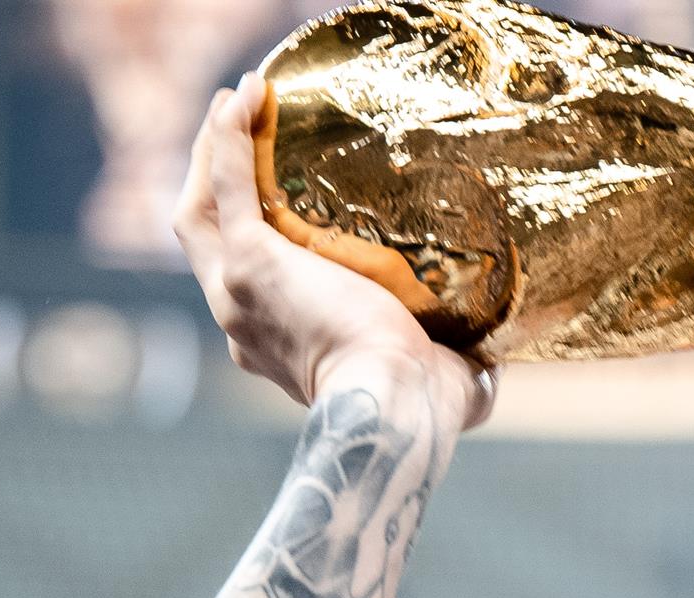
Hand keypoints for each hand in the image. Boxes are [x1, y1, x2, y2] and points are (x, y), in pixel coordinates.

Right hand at [174, 73, 491, 420]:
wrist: (395, 401)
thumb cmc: (426, 405)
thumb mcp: (442, 382)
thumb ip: (459, 368)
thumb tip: (494, 364)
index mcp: (278, 349)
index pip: (251, 287)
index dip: (255, 240)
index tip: (279, 201)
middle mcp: (243, 322)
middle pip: (205, 241)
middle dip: (212, 185)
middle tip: (237, 132)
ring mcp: (237, 292)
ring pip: (200, 212)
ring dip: (210, 154)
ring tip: (235, 101)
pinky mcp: (249, 262)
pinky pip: (226, 184)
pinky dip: (228, 139)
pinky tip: (244, 96)